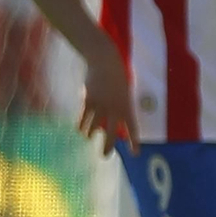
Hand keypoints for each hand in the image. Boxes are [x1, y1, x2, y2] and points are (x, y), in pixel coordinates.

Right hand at [79, 41, 138, 156]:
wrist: (104, 61)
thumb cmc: (116, 77)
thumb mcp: (124, 93)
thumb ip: (119, 109)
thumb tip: (109, 128)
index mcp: (128, 105)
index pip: (133, 128)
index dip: (134, 142)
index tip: (135, 154)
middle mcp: (115, 108)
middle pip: (112, 134)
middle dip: (108, 147)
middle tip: (105, 156)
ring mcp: (101, 105)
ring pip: (93, 129)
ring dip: (90, 135)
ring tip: (88, 137)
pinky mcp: (88, 102)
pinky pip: (82, 120)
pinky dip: (80, 126)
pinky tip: (80, 130)